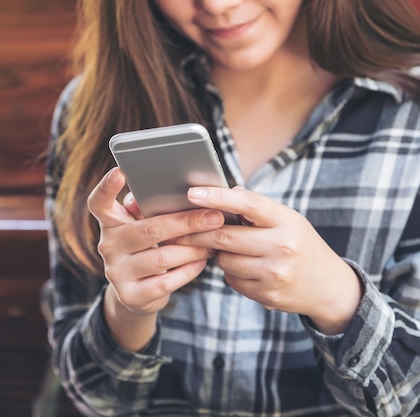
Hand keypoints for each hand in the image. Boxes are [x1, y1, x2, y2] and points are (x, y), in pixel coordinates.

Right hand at [87, 168, 223, 348]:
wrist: (136, 293)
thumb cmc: (147, 248)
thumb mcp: (143, 227)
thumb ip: (151, 211)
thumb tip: (181, 195)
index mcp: (110, 223)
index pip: (98, 203)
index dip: (106, 187)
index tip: (119, 171)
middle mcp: (108, 246)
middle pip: (148, 230)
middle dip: (186, 223)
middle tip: (214, 217)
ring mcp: (117, 273)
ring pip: (162, 258)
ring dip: (192, 249)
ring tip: (213, 242)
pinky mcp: (130, 296)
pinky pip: (166, 282)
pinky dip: (188, 271)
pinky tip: (202, 262)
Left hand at [181, 186, 362, 334]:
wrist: (328, 286)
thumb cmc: (299, 244)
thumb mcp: (288, 220)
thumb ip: (256, 208)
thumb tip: (221, 193)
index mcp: (287, 220)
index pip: (247, 203)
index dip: (217, 197)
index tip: (192, 192)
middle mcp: (282, 246)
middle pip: (224, 236)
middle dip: (198, 232)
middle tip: (180, 229)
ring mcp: (275, 273)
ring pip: (224, 260)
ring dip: (218, 254)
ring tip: (231, 249)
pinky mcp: (267, 294)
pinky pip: (231, 280)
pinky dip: (230, 272)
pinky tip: (245, 268)